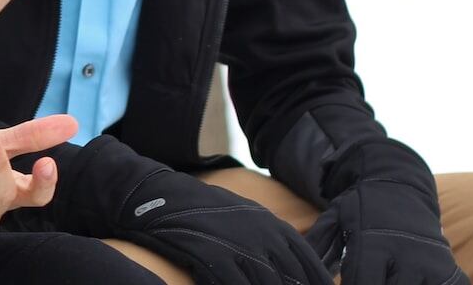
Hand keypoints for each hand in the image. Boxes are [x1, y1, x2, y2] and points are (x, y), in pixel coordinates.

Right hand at [84, 144, 332, 284]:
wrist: (160, 195)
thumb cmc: (205, 212)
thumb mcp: (248, 219)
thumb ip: (274, 242)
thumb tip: (298, 270)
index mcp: (276, 227)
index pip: (312, 267)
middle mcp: (263, 236)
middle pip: (294, 281)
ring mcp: (238, 247)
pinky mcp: (212, 257)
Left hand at [304, 179, 465, 284]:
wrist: (400, 188)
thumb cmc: (362, 210)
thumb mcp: (335, 219)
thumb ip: (317, 245)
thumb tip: (299, 268)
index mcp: (375, 244)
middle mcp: (408, 256)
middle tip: (365, 280)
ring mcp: (433, 266)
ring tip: (384, 278)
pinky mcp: (452, 273)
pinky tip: (408, 283)